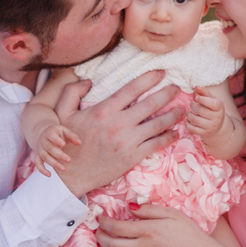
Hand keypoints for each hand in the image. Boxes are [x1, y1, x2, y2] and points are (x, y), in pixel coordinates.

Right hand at [33, 124, 79, 176]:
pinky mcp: (38, 156)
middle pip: (49, 148)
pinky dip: (42, 170)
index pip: (51, 136)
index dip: (56, 140)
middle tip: (69, 160)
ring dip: (54, 164)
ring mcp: (40, 149)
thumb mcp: (65, 131)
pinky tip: (49, 175)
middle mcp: (43, 141)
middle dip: (59, 155)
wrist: (44, 134)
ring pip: (45, 157)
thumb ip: (72, 136)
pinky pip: (38, 163)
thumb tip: (79, 143)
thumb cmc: (58, 133)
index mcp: (49, 133)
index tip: (63, 144)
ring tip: (64, 169)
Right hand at [54, 70, 183, 197]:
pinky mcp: (133, 156)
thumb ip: (72, 92)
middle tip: (177, 87)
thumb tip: (88, 81)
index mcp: (104, 110)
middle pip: (150, 104)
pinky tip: (175, 132)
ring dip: (173, 115)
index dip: (149, 78)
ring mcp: (128, 141)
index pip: (132, 89)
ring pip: (158, 124)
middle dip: (167, 93)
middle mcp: (119, 124)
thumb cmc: (67, 142)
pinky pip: (156, 144)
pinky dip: (168, 137)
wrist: (71, 173)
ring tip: (182, 109)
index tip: (161, 72)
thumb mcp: (62, 114)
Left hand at [95, 203, 216, 246]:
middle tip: (98, 230)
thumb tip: (130, 207)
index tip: (101, 217)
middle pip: (113, 245)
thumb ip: (149, 210)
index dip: (105, 222)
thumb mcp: (173, 214)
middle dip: (100, 237)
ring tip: (102, 245)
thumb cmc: (190, 233)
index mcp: (150, 231)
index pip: (118, 227)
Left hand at [185, 86, 224, 138]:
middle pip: (200, 110)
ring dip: (188, 114)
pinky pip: (192, 129)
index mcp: (219, 107)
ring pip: (195, 119)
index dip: (202, 99)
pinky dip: (187, 123)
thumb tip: (196, 86)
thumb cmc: (212, 108)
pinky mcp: (204, 133)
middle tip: (192, 104)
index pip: (212, 103)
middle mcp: (217, 118)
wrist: (218, 125)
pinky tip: (188, 119)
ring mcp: (211, 127)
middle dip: (193, 106)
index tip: (196, 98)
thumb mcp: (211, 99)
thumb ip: (204, 92)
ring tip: (189, 112)